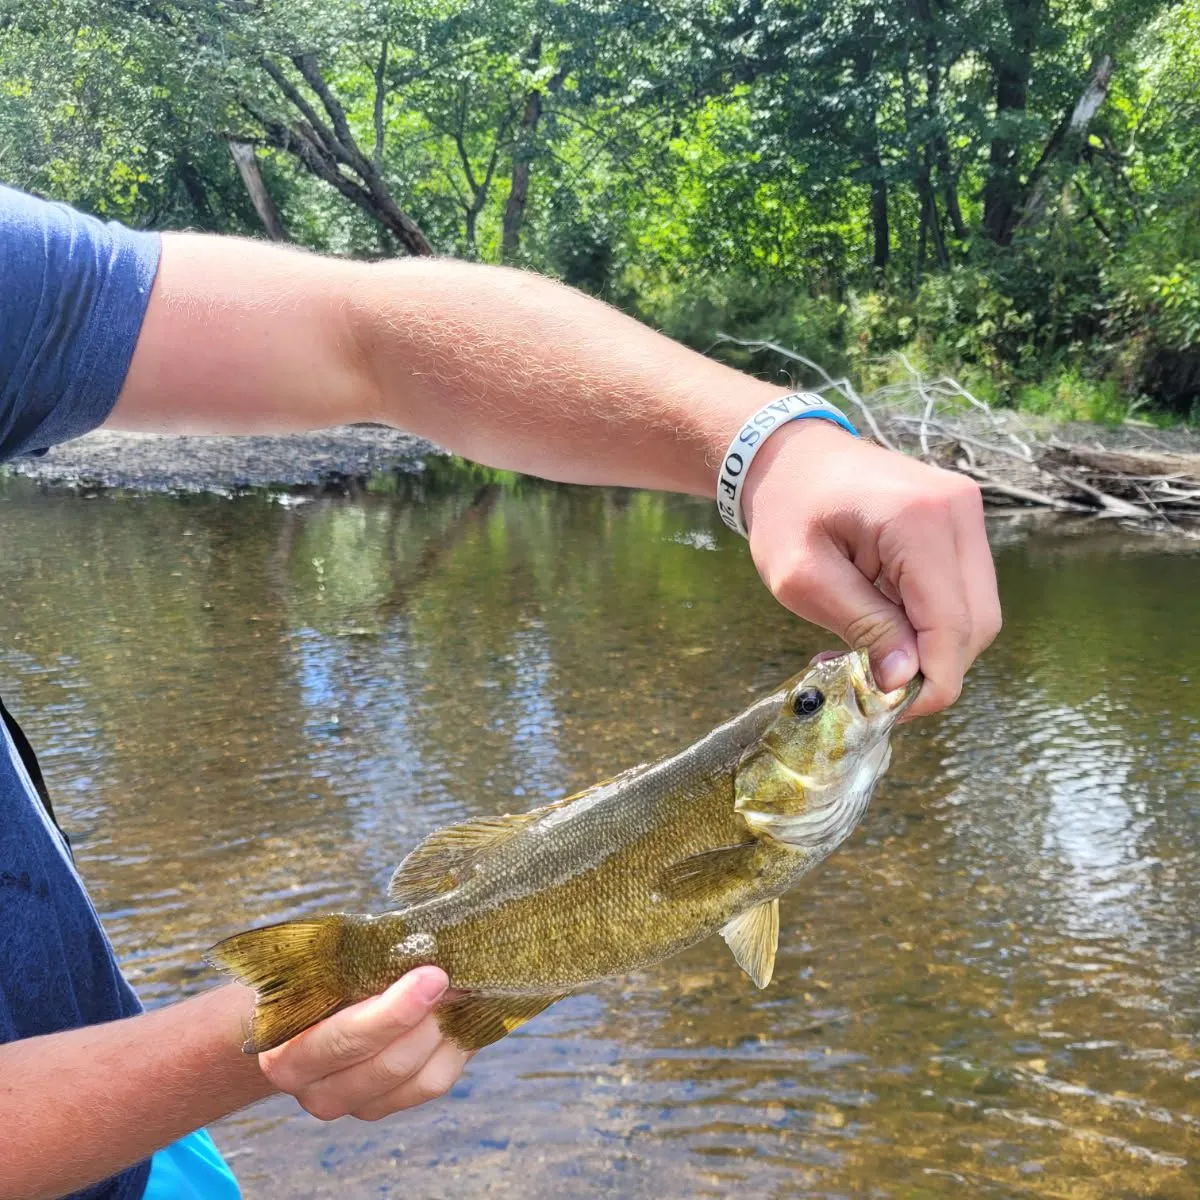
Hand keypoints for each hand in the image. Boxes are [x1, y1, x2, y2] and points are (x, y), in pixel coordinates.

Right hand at [258, 967, 468, 1120]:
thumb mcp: (319, 967)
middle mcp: (317, 1092)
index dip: (393, 1011)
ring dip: (446, 1030)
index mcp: (286, 1055)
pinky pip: (435, 1082)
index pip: (344, 1041)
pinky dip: (455, 1046)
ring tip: (460, 989)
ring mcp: (356, 1105)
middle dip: (430, 1017)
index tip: (431, 975)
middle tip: (454, 977)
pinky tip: (459, 1013)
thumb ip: (352, 963)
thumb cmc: (313, 980)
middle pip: (389, 1064)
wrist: (305, 1015)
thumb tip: (415, 946)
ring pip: (419, 1078)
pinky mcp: (389, 1106)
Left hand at [741, 421, 1000, 717]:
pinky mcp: (961, 521)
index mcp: (917, 520)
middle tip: (872, 685)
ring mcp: (966, 512)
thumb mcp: (803, 578)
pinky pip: (962, 591)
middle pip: (976, 623)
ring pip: (976, 612)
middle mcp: (958, 510)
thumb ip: (861, 626)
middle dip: (932, 668)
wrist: (789, 454)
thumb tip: (904, 680)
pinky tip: (884, 626)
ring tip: (870, 653)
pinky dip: (931, 622)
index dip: (931, 680)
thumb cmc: (786, 510)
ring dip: (931, 647)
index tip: (891, 708)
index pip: (952, 624)